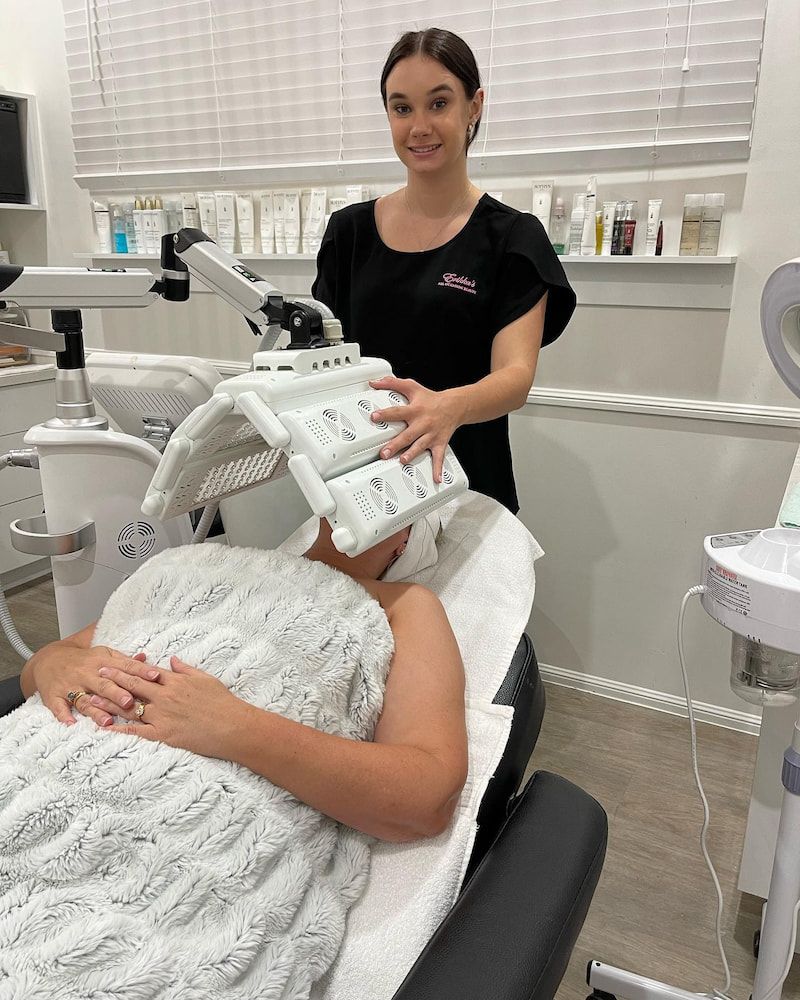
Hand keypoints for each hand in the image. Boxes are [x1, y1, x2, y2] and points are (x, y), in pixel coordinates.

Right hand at [29, 644, 160, 728]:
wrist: (49, 660)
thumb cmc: (83, 659)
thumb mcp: (104, 654)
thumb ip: (124, 660)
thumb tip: (146, 659)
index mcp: (101, 661)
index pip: (124, 667)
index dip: (140, 672)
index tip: (155, 677)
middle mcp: (87, 673)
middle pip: (104, 685)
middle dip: (117, 694)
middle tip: (131, 702)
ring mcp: (70, 686)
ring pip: (84, 700)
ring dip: (95, 711)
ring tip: (107, 722)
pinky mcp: (55, 697)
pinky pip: (59, 707)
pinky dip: (64, 716)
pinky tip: (70, 724)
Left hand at [99, 656, 242, 758]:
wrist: (233, 726)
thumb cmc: (223, 702)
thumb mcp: (206, 679)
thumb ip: (185, 669)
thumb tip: (171, 659)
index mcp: (175, 681)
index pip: (145, 672)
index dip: (127, 667)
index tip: (111, 663)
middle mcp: (165, 696)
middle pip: (133, 686)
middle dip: (113, 679)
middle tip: (95, 674)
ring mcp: (163, 715)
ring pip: (130, 708)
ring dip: (110, 703)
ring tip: (92, 699)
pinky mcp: (164, 734)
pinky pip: (137, 732)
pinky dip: (121, 729)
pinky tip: (106, 727)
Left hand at [369, 376, 465, 482]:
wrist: (455, 406)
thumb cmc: (431, 399)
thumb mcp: (412, 387)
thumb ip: (392, 384)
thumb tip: (375, 382)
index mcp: (415, 410)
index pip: (398, 411)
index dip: (386, 414)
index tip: (375, 416)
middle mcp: (423, 424)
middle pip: (408, 435)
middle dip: (396, 444)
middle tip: (384, 452)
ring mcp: (431, 435)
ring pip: (420, 446)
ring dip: (412, 454)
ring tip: (403, 461)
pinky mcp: (440, 443)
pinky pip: (439, 457)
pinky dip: (438, 468)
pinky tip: (436, 478)